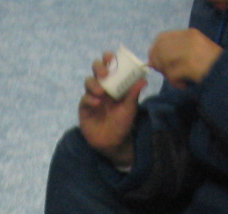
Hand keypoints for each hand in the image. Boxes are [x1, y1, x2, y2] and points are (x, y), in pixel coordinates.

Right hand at [79, 52, 145, 167]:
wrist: (113, 142)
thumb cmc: (123, 123)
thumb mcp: (130, 108)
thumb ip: (133, 94)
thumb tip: (143, 80)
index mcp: (114, 83)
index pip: (109, 65)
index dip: (108, 58)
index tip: (111, 58)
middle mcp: (102, 86)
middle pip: (96, 69)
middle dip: (99, 67)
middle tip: (104, 74)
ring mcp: (92, 96)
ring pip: (89, 82)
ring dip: (94, 84)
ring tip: (101, 92)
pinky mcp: (85, 107)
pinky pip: (85, 98)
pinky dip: (90, 98)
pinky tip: (97, 103)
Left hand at [148, 28, 223, 86]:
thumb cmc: (212, 65)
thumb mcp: (195, 51)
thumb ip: (175, 52)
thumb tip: (152, 62)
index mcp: (190, 33)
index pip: (162, 38)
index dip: (155, 51)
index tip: (156, 63)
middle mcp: (187, 39)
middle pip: (160, 49)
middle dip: (158, 63)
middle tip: (168, 74)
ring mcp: (188, 51)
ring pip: (164, 62)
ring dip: (168, 74)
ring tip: (179, 80)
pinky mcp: (189, 64)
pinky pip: (172, 74)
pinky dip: (175, 82)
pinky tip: (183, 84)